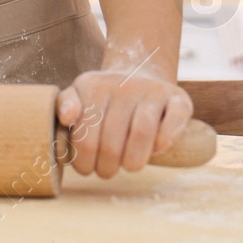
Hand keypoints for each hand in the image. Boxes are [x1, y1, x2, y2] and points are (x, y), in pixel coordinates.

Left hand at [56, 68, 193, 178]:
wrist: (140, 72)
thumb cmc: (104, 98)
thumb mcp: (79, 96)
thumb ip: (64, 105)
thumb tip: (67, 117)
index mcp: (94, 87)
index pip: (86, 138)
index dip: (85, 163)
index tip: (87, 168)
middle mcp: (124, 85)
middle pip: (113, 142)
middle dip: (107, 167)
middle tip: (106, 171)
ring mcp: (153, 90)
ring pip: (143, 133)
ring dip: (134, 162)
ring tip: (128, 166)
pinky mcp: (178, 98)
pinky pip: (174, 121)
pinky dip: (163, 142)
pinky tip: (154, 149)